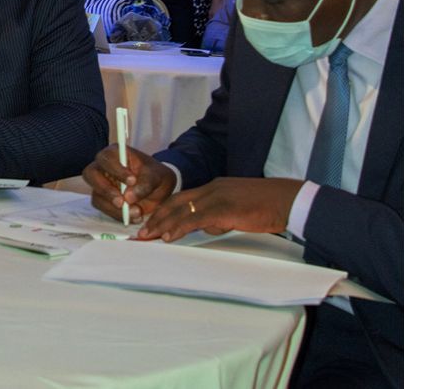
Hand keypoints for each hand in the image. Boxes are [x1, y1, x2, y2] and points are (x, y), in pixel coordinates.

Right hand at [82, 144, 176, 223]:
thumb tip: (129, 197)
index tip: (132, 181)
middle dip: (106, 189)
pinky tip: (134, 216)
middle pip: (90, 174)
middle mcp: (103, 167)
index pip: (106, 157)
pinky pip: (103, 209)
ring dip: (113, 207)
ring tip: (135, 212)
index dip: (115, 169)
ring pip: (96, 195)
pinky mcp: (102, 200)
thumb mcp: (157, 177)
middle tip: (122, 202)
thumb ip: (145, 184)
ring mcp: (101, 184)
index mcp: (116, 153)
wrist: (158, 191)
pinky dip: (118, 215)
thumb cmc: (155, 176)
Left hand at [136, 177, 303, 241]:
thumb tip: (207, 228)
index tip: (150, 224)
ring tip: (146, 237)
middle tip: (140, 233)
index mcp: (214, 188)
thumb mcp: (237, 211)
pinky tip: (168, 237)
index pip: (181, 198)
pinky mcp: (224, 208)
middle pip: (175, 202)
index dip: (164, 211)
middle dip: (155, 217)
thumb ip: (220, 217)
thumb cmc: (267, 207)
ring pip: (180, 209)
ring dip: (161, 224)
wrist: (287, 200)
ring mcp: (217, 197)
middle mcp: (211, 189)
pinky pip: (195, 218)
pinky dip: (179, 228)